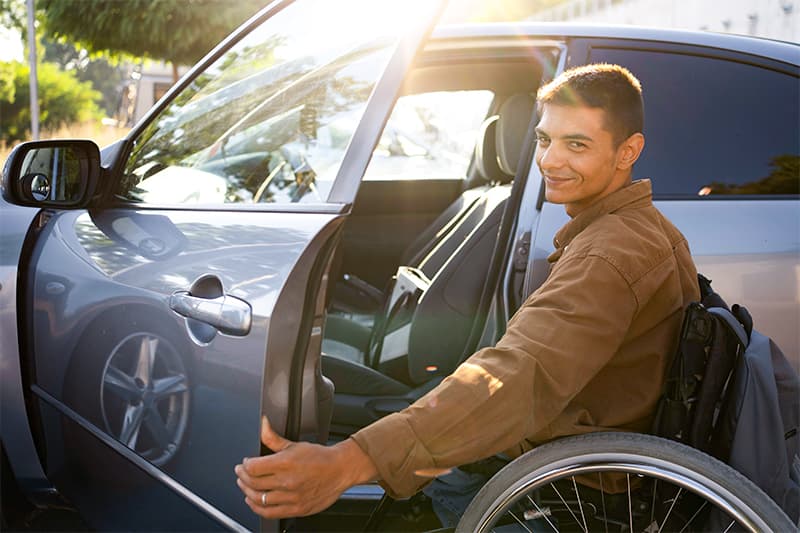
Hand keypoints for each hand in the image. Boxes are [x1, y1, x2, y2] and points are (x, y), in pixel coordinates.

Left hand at [234, 416, 377, 518]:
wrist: (340, 469)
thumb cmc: (320, 457)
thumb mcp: (295, 444)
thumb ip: (273, 438)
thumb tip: (263, 425)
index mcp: (286, 463)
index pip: (253, 467)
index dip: (244, 466)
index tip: (244, 463)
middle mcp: (287, 481)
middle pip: (253, 483)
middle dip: (242, 477)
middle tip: (241, 473)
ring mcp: (292, 497)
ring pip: (259, 499)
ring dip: (247, 493)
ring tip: (245, 486)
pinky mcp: (297, 509)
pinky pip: (270, 513)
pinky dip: (257, 508)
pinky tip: (254, 502)